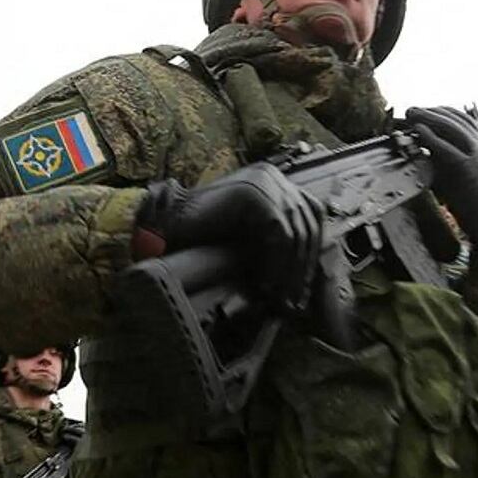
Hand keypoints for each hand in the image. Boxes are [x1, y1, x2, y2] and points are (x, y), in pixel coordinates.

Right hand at [133, 163, 321, 306]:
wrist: (167, 224)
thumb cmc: (203, 235)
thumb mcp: (249, 236)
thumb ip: (276, 242)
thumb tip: (306, 270)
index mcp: (274, 182)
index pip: (310, 217)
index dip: (310, 255)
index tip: (302, 289)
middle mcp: (272, 176)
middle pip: (307, 224)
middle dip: (304, 267)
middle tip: (296, 301)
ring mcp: (264, 181)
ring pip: (296, 231)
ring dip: (292, 270)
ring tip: (281, 299)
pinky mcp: (254, 194)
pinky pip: (279, 234)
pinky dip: (278, 263)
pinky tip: (268, 285)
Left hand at [405, 107, 477, 249]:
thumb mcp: (472, 176)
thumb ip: (454, 162)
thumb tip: (430, 153)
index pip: (465, 121)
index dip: (443, 113)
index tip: (427, 112)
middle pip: (456, 120)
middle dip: (432, 111)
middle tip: (413, 109)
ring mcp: (477, 156)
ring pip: (452, 128)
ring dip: (429, 118)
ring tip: (413, 114)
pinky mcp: (468, 168)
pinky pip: (447, 148)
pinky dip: (431, 137)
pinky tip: (419, 131)